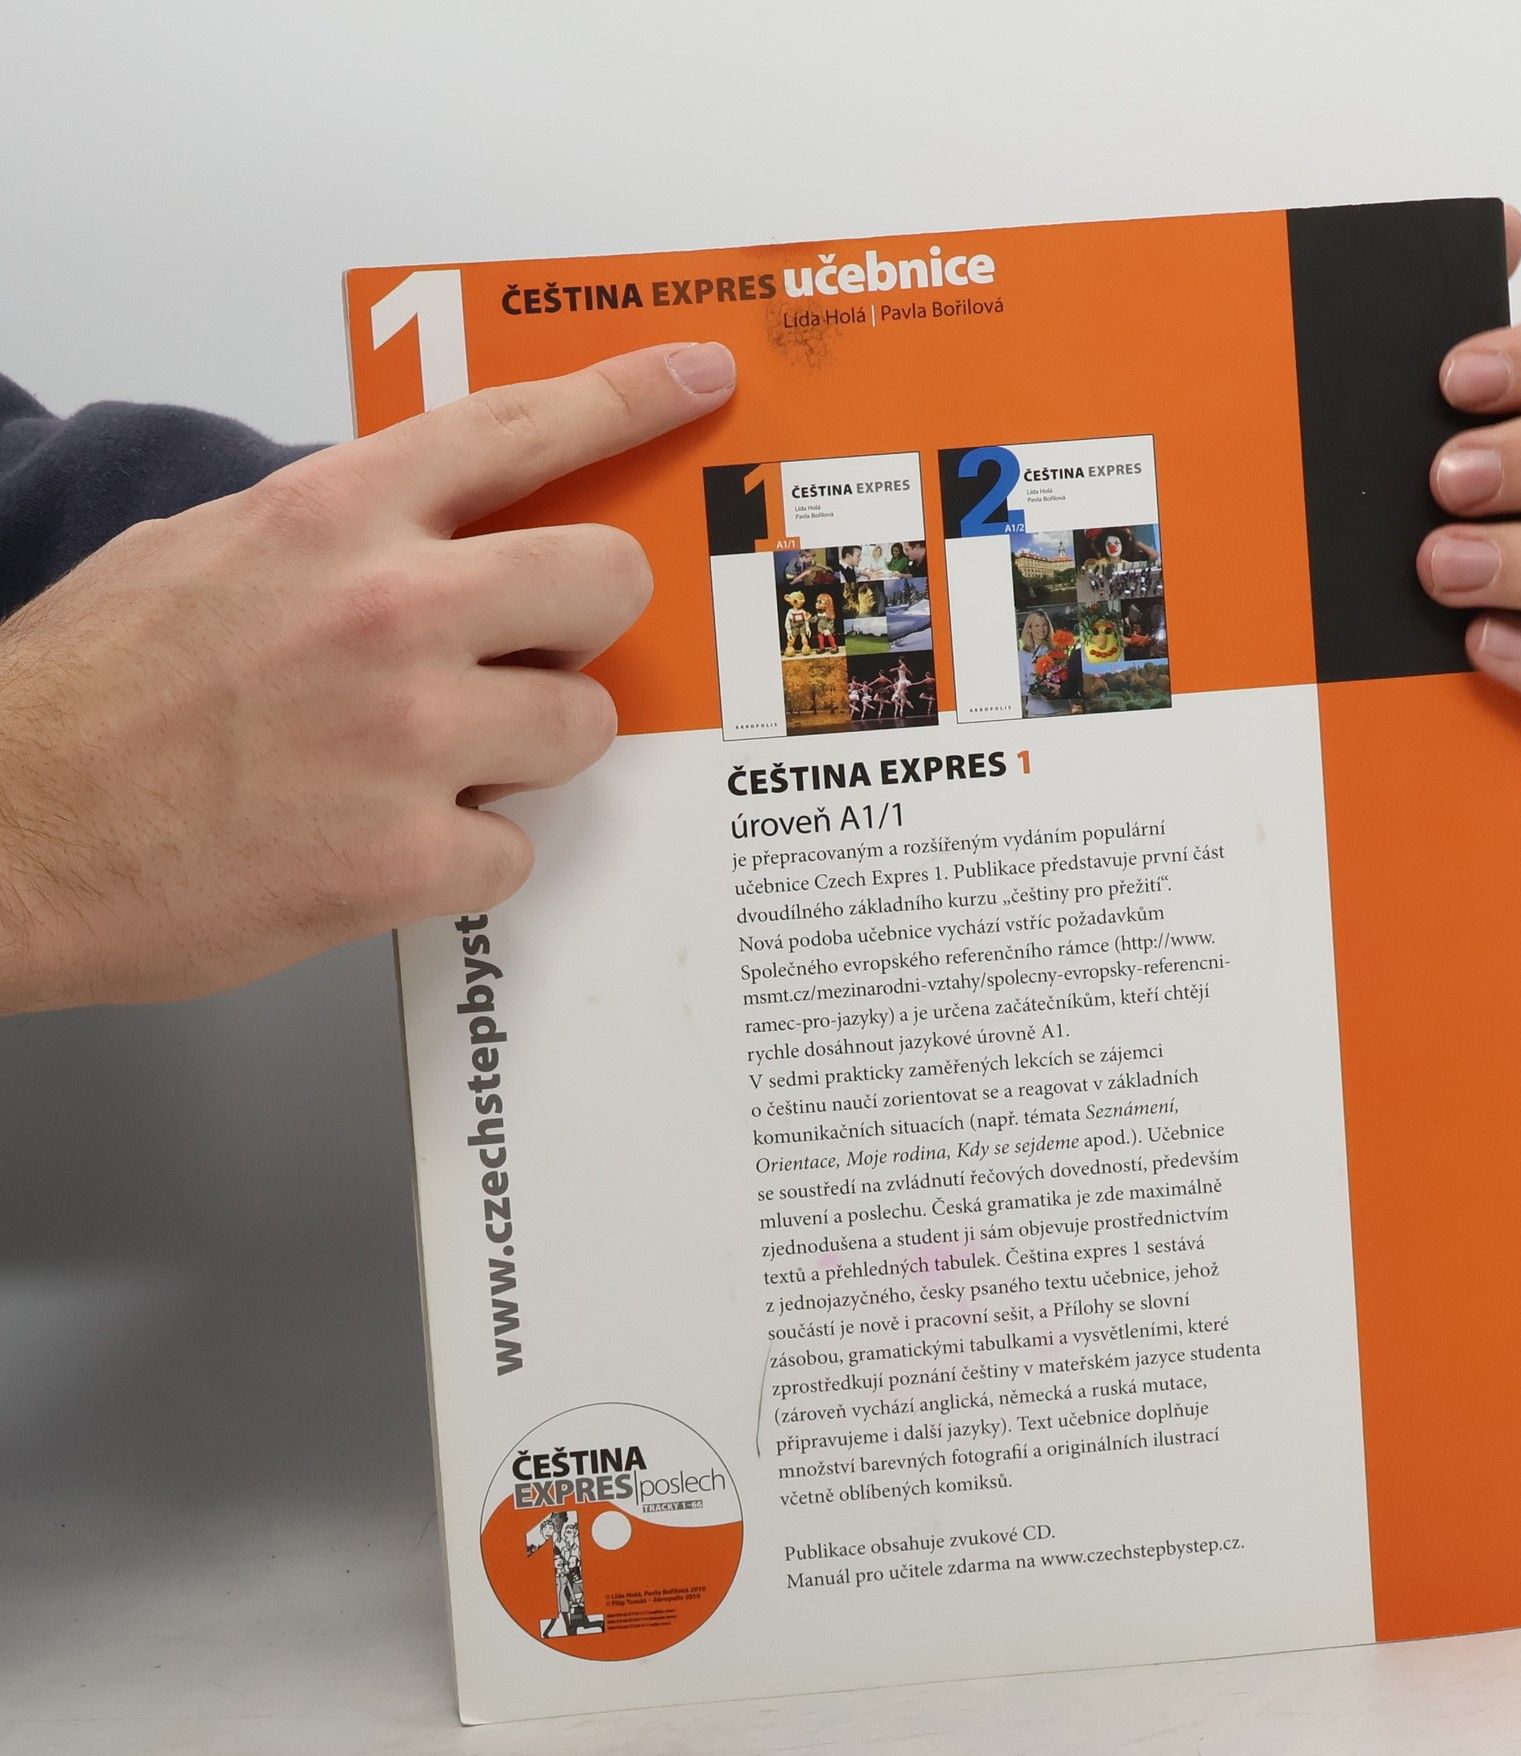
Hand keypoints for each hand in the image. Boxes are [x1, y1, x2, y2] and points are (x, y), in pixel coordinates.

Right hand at [0, 340, 736, 1014]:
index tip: (698, 380)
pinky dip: (464, 855)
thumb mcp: (210, 554)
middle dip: (588, 619)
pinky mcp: (407, 857)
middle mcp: (389, 611)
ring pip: (582, 725)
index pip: (518, 428)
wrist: (2, 831)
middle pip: (607, 579)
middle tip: (539, 648)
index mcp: (333, 517)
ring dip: (526, 746)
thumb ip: (341, 533)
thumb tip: (434, 537)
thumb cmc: (92, 696)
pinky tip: (388, 846)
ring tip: (430, 761)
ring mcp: (409, 736)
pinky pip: (515, 849)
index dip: (626, 397)